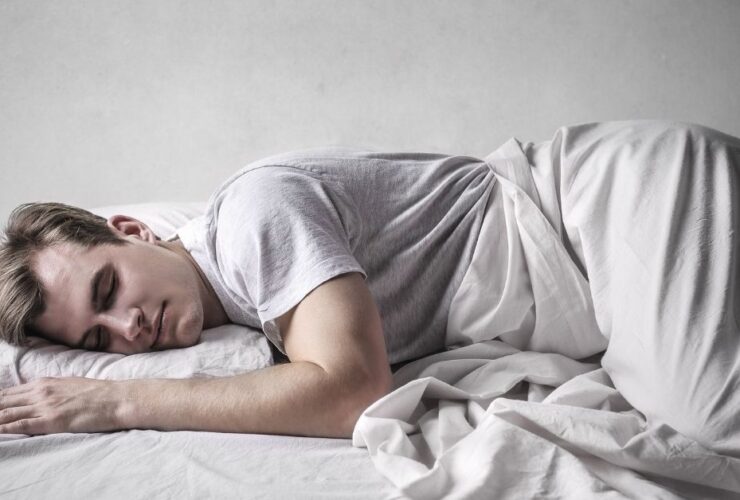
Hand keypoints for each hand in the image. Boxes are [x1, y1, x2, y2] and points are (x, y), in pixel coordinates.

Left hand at [0, 377, 125, 434]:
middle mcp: (40, 392)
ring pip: (7, 413)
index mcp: (44, 383)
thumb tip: (39, 396)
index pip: (8, 393)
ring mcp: (45, 406)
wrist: (117, 399)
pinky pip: (21, 425)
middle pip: (3, 402)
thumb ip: (51, 390)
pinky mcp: (51, 420)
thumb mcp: (70, 385)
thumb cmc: (98, 393)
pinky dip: (5, 428)